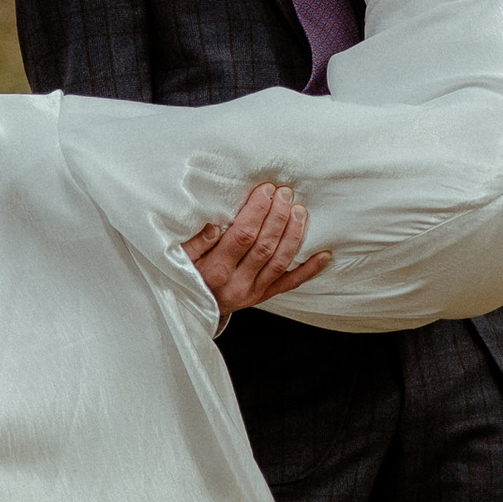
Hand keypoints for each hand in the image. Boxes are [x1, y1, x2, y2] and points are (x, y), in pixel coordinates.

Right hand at [182, 180, 330, 322]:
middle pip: (265, 246)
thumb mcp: (178, 258)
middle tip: (285, 193)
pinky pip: (290, 283)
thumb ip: (194, 243)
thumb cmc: (183, 275)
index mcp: (216, 270)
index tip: (266, 190)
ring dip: (293, 234)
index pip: (243, 236)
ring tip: (300, 211)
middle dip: (278, 216)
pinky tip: (324, 254)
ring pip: (280, 262)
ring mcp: (253, 292)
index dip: (258, 211)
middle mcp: (237, 283)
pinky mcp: (263, 297)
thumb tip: (214, 225)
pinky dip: (309, 269)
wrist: (188, 311)